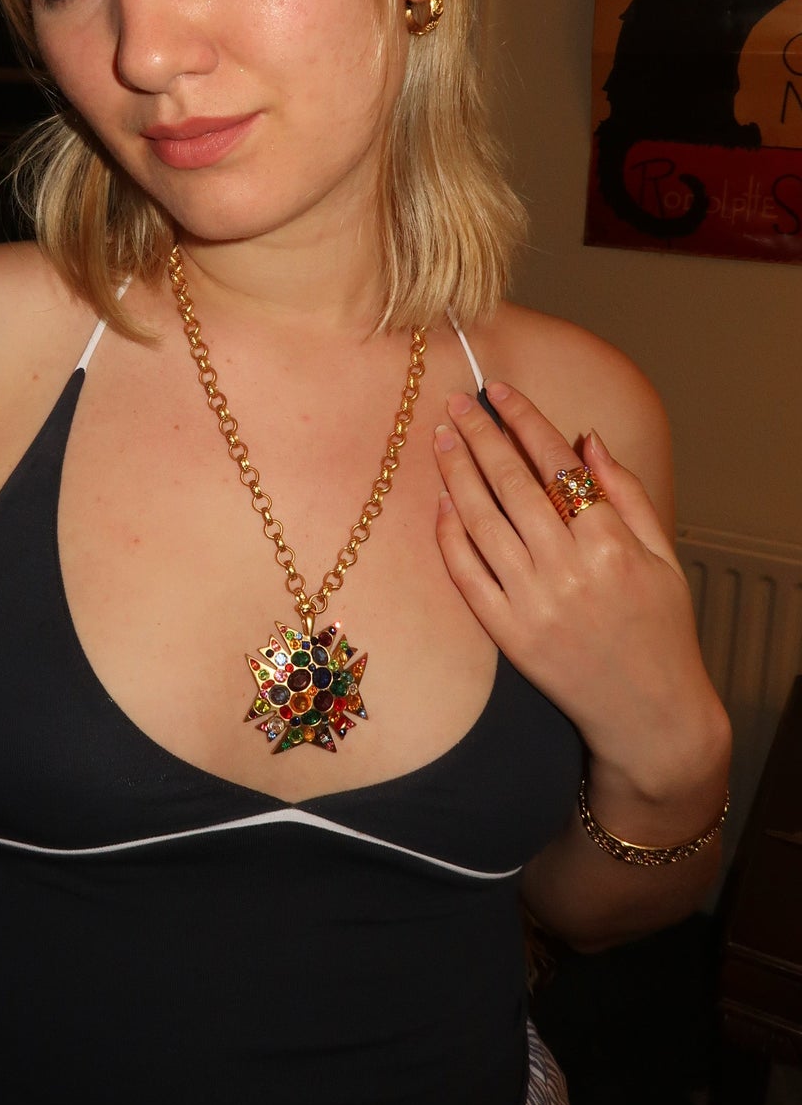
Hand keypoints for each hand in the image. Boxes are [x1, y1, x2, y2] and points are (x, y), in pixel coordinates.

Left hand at [432, 381, 721, 797]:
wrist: (650, 714)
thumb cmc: (661, 630)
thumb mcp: (663, 555)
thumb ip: (625, 492)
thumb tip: (587, 438)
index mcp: (611, 544)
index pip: (556, 464)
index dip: (524, 420)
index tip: (499, 390)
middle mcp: (567, 570)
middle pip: (511, 483)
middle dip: (480, 434)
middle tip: (456, 401)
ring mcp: (532, 603)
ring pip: (481, 521)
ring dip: (456, 474)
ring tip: (442, 438)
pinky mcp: (507, 634)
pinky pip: (466, 574)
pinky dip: (450, 535)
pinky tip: (441, 503)